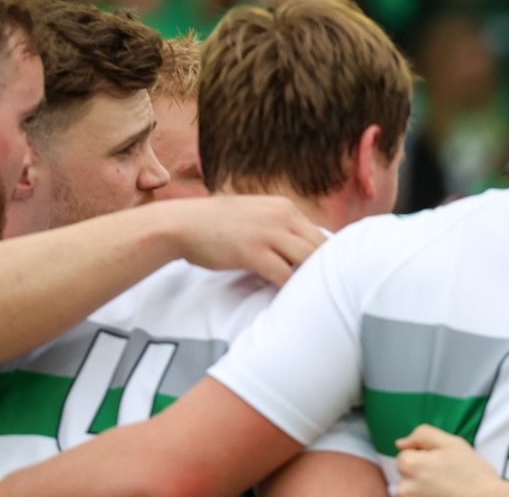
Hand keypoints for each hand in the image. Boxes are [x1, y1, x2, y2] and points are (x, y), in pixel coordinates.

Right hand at [152, 196, 326, 285]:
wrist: (180, 224)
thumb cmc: (215, 224)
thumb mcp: (254, 214)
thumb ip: (278, 226)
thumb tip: (299, 248)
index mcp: (285, 207)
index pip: (320, 234)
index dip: (326, 258)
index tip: (328, 277)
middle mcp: (282, 216)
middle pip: (321, 247)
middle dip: (326, 270)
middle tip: (326, 292)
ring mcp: (269, 233)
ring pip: (308, 260)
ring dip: (311, 281)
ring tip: (312, 299)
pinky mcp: (254, 252)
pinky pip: (285, 275)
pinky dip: (291, 289)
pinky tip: (290, 301)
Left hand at [396, 425, 498, 496]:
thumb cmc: (472, 472)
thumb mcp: (451, 442)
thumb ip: (422, 435)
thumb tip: (400, 443)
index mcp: (411, 465)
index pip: (404, 453)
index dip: (424, 453)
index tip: (442, 460)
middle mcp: (405, 487)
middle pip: (405, 471)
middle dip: (421, 469)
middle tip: (446, 472)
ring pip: (410, 487)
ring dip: (424, 484)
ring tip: (447, 485)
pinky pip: (418, 496)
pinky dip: (428, 494)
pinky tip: (445, 493)